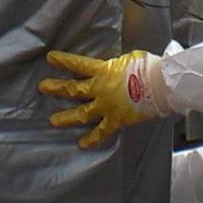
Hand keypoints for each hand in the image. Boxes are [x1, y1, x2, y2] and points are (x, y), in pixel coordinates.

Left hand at [40, 49, 166, 148]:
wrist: (160, 85)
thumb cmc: (149, 67)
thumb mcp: (131, 58)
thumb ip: (119, 64)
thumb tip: (120, 65)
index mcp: (104, 70)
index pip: (78, 64)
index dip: (63, 61)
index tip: (50, 58)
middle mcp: (100, 89)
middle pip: (73, 89)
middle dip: (56, 88)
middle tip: (42, 87)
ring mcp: (106, 106)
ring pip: (81, 113)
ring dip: (66, 117)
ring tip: (53, 121)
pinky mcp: (116, 120)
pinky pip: (101, 132)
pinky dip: (92, 139)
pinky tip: (82, 144)